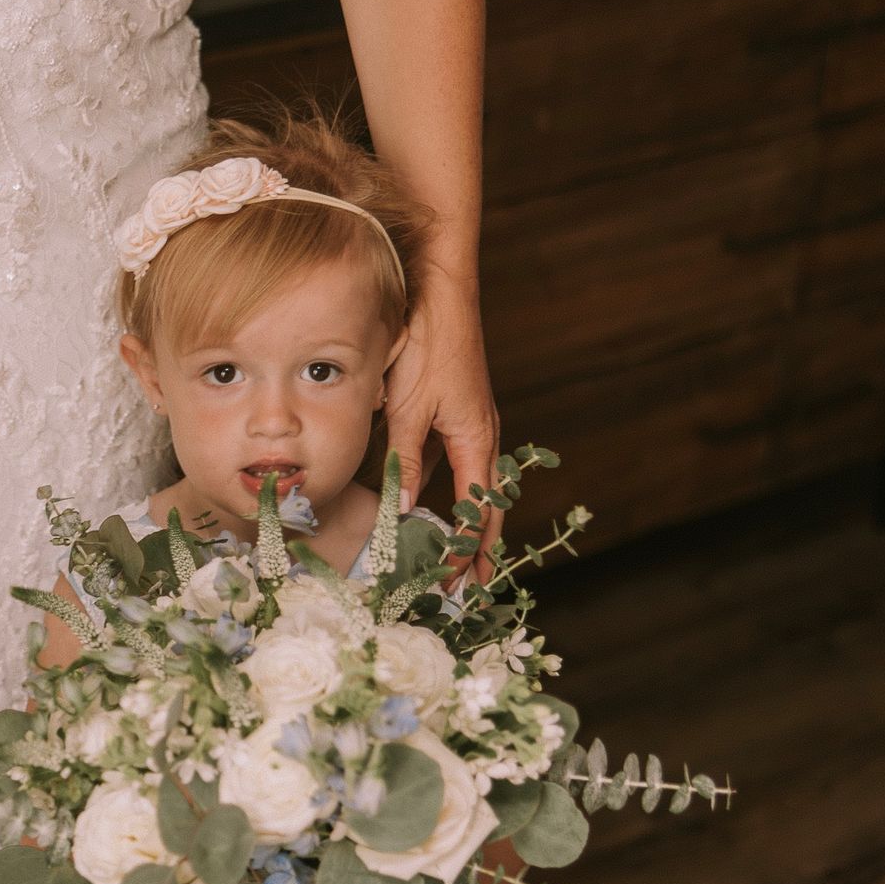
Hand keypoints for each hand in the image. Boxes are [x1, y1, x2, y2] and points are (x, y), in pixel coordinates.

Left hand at [382, 271, 502, 590]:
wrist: (439, 293)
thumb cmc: (428, 345)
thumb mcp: (408, 409)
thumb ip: (405, 461)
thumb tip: (400, 512)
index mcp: (477, 440)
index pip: (477, 513)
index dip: (466, 552)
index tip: (453, 585)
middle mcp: (482, 437)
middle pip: (484, 508)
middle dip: (475, 551)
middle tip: (464, 590)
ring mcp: (471, 426)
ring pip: (471, 489)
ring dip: (462, 527)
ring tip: (453, 562)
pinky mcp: (455, 414)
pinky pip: (455, 467)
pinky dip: (446, 496)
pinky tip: (425, 512)